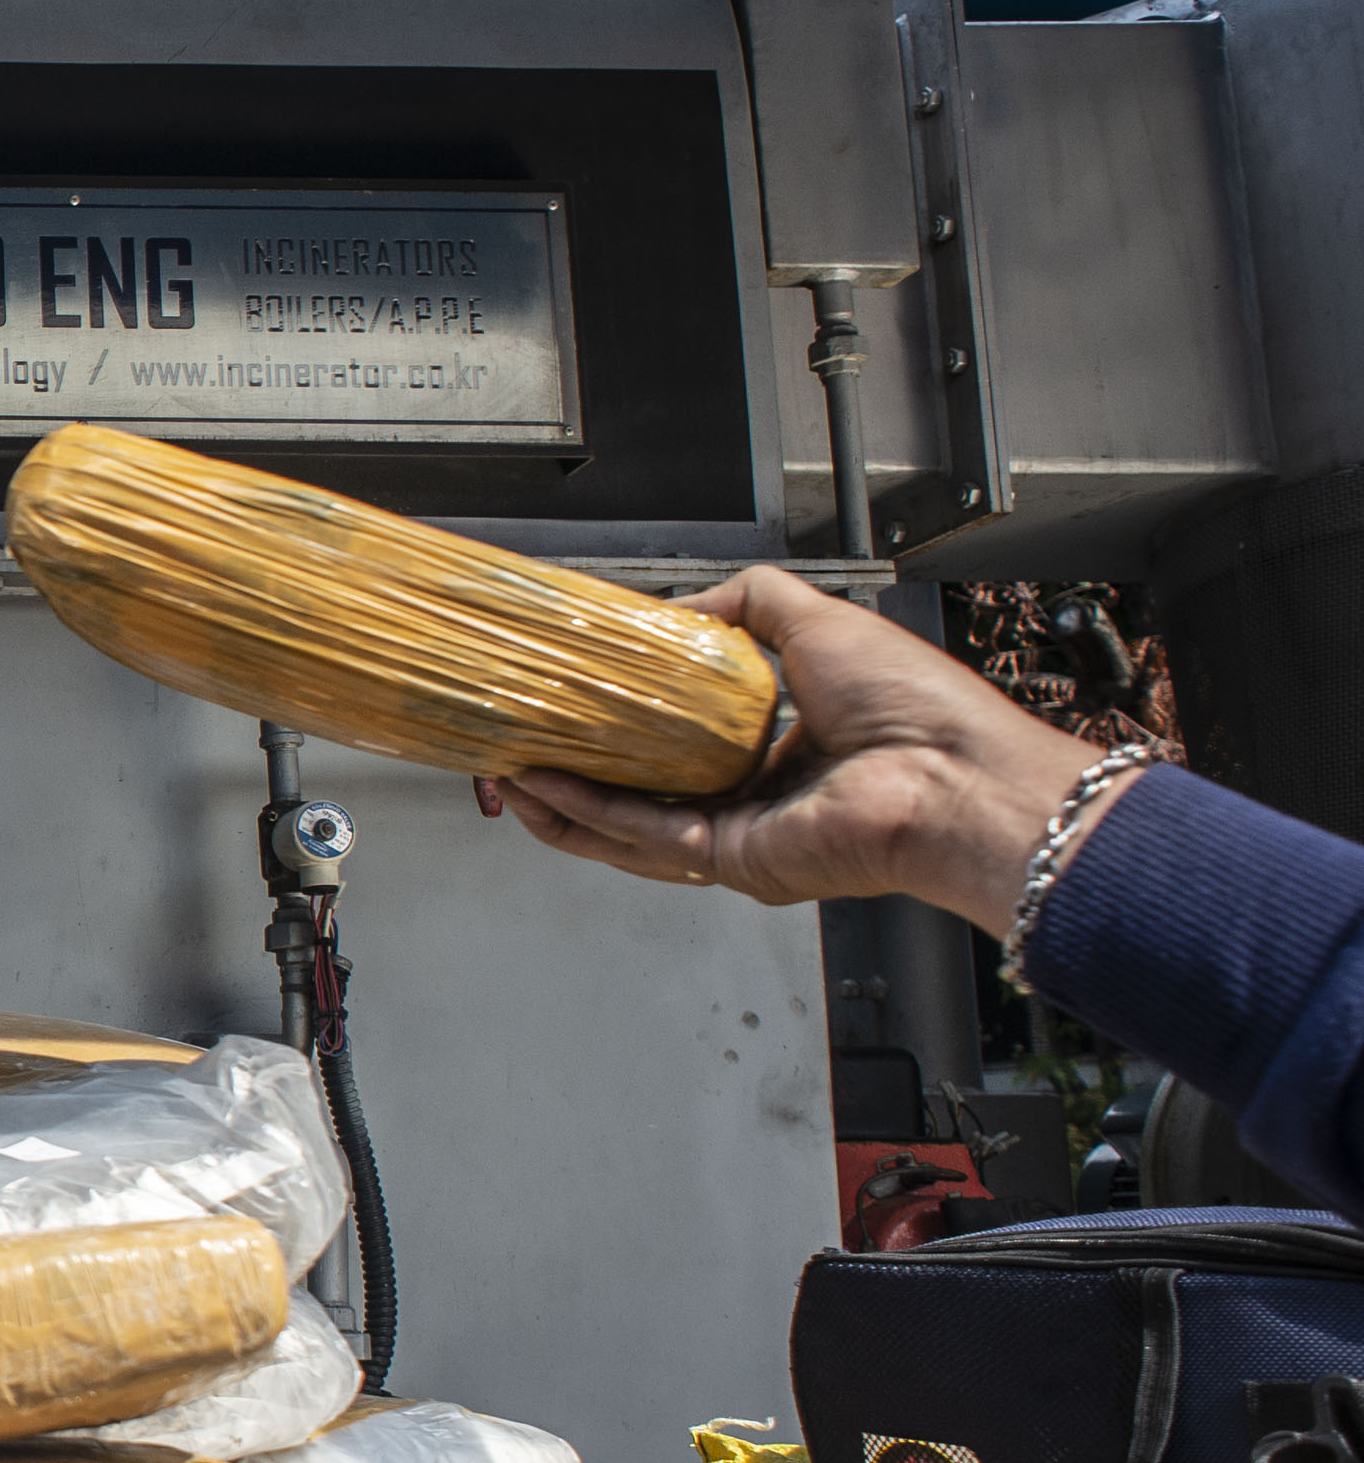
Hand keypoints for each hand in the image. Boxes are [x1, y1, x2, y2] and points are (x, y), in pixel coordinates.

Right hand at [485, 567, 1109, 931]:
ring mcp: (741, 837)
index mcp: (784, 753)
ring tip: (510, 773)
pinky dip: (589, 813)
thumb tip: (689, 603)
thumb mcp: (821, 621)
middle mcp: (757, 802)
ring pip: (627, 827)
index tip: (574, 706)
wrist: (952, 774)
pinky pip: (643, 835)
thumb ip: (754, 603)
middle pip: (640, 795)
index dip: (622, 730)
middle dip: (572, 777)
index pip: (683, 747)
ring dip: (563, 802)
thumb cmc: (917, 708)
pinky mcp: (732, 859)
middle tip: (520, 750)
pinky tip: (545, 788)